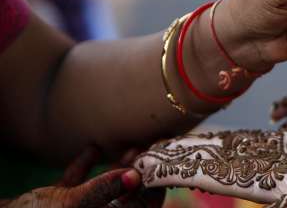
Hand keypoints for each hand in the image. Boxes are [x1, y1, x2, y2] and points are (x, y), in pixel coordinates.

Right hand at [0, 146, 163, 207]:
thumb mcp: (72, 205)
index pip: (143, 207)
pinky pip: (78, 184)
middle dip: (140, 172)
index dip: (156, 184)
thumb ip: (103, 190)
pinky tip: (93, 148)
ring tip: (131, 146)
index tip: (167, 159)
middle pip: (128, 195)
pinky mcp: (58, 203)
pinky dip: (86, 167)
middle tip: (152, 146)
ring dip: (118, 168)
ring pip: (107, 189)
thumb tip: (135, 176)